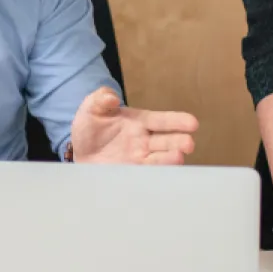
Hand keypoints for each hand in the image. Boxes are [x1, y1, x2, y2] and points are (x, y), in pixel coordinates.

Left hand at [68, 87, 197, 164]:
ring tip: (179, 157)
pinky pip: (147, 174)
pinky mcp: (132, 173)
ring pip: (160, 158)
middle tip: (189, 144)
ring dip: (170, 158)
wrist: (79, 154)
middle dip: (179, 142)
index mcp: (140, 122)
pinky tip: (164, 174)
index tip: (193, 123)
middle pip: (167, 141)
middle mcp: (145, 141)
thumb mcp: (91, 109)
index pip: (162, 121)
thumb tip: (112, 97)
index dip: (177, 121)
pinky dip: (156, 173)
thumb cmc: (89, 129)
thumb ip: (100, 99)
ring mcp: (140, 158)